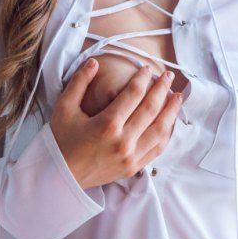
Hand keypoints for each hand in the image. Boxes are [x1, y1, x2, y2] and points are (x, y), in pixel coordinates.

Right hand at [50, 59, 182, 187]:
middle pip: (151, 109)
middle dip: (162, 89)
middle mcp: (123, 141)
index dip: (143, 78)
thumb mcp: (64, 108)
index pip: (133, 94)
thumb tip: (94, 62)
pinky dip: (167, 133)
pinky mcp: (133, 167)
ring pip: (160, 130)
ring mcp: (130, 157)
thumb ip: (79, 82)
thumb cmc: (60, 140)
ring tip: (178, 97)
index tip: (147, 68)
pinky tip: (170, 122)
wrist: (60, 175)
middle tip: (168, 75)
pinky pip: (157, 148)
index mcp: (107, 124)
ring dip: (171, 111)